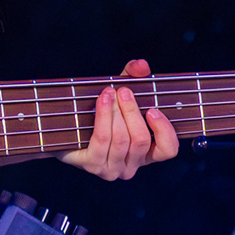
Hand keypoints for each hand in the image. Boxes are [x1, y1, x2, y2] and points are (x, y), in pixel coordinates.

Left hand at [59, 58, 179, 180]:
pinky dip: (103, 115)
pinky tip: (103, 100)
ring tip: (110, 93)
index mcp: (145, 153)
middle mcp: (132, 165)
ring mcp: (112, 169)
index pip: (168, 150)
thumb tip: (141, 65)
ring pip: (122, 139)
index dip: (164, 130)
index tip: (153, 110)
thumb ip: (133, 76)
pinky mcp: (93, 164)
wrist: (66, 127)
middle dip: (132, 111)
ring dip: (116, 112)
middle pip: (141, 140)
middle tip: (123, 91)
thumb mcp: (120, 93)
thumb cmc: (100, 112)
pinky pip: (103, 139)